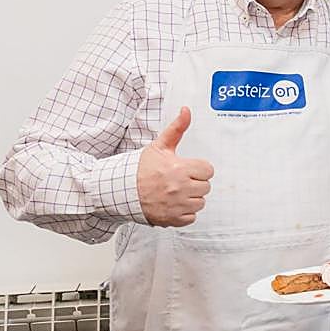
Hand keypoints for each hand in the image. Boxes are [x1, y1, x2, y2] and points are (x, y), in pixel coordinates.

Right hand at [136, 107, 214, 227]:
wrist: (121, 189)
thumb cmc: (140, 168)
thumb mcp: (159, 146)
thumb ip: (177, 128)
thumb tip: (186, 111)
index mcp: (180, 169)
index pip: (208, 170)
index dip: (199, 169)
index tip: (188, 169)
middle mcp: (180, 188)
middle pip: (205, 187)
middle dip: (195, 183)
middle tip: (180, 180)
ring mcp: (176, 205)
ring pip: (200, 203)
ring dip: (191, 198)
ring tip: (176, 192)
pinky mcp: (172, 219)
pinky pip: (191, 217)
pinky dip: (184, 213)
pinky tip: (174, 204)